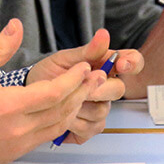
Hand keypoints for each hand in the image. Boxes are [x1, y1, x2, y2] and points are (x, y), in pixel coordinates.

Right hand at [0, 19, 99, 163]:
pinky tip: (65, 109)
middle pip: (62, 109)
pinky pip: (47, 136)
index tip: (83, 67)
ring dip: (75, 106)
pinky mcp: (17, 151)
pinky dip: (60, 121)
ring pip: (58, 125)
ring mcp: (18, 142)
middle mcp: (17, 127)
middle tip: (96, 76)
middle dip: (82, 90)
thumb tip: (16, 26)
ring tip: (85, 90)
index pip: (53, 92)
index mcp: (8, 105)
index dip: (73, 79)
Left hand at [26, 29, 143, 144]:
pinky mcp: (90, 127)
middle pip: (118, 90)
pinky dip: (74, 123)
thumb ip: (87, 50)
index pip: (133, 62)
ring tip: (62, 100)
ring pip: (102, 112)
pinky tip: (63, 116)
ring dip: (79, 107)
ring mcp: (100, 108)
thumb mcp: (64, 58)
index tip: (121, 65)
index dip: (132, 63)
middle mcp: (106, 88)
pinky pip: (91, 129)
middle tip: (77, 87)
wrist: (30, 95)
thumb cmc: (49, 74)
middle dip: (96, 89)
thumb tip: (103, 35)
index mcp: (104, 66)